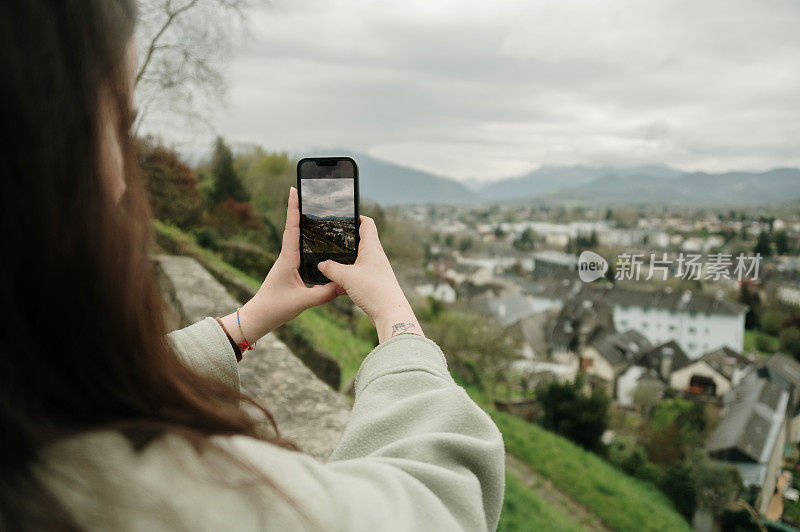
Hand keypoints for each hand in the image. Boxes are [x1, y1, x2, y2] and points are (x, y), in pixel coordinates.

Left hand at [220, 187, 342, 344]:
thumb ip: (325, 293)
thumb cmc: (276, 308)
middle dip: (300, 209)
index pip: (292, 229)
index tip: (294, 190)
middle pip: (294, 228)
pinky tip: (317, 241)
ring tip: (315, 210)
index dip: (293, 208)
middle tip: (308, 192)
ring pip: (297, 238)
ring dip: (304, 224)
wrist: (259, 318)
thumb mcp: (303, 301)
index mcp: (287, 259)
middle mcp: (287, 257)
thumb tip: (345, 284)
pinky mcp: (290, 270)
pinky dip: (307, 241)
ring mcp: (288, 263)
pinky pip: (300, 250)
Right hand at [318, 216, 421, 342]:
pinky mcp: (375, 283)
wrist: (390, 313)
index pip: (367, 224)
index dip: (357, 217)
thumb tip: (321, 264)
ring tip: (331, 261)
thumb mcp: (347, 277)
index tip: (344, 216)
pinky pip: (359, 274)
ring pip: (359, 259)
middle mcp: (376, 256)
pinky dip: (349, 276)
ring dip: (347, 260)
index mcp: (372, 248)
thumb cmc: (373, 290)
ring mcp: (376, 270)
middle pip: (362, 241)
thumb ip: (331, 268)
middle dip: (347, 240)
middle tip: (332, 239)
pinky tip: (338, 283)